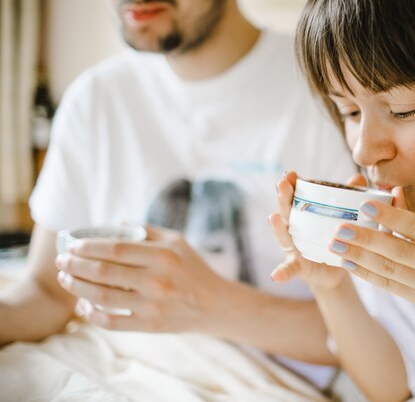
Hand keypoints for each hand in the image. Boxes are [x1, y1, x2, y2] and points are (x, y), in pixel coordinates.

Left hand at [55, 226, 228, 331]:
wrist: (215, 304)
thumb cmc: (193, 268)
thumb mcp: (178, 241)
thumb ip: (147, 231)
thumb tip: (114, 224)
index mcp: (163, 256)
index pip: (115, 249)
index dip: (89, 247)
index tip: (73, 245)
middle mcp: (157, 281)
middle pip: (103, 272)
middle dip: (75, 265)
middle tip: (62, 261)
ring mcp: (152, 305)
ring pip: (102, 297)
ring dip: (77, 287)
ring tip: (65, 279)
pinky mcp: (150, 325)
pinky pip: (112, 322)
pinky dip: (92, 315)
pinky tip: (83, 305)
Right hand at [269, 171, 365, 289]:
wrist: (334, 272)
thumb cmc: (335, 239)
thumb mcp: (341, 220)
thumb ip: (348, 199)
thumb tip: (359, 179)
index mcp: (304, 216)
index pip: (296, 196)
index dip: (292, 184)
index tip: (291, 173)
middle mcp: (294, 230)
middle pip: (286, 211)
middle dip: (283, 197)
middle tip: (282, 184)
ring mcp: (294, 249)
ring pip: (283, 236)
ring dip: (277, 227)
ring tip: (273, 218)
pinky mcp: (299, 267)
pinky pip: (289, 270)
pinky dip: (282, 272)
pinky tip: (275, 276)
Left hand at [328, 187, 414, 336]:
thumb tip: (393, 195)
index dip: (391, 217)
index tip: (365, 206)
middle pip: (399, 250)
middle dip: (366, 239)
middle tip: (340, 229)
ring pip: (389, 269)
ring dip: (359, 257)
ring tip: (336, 245)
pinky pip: (388, 284)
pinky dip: (366, 273)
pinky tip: (348, 263)